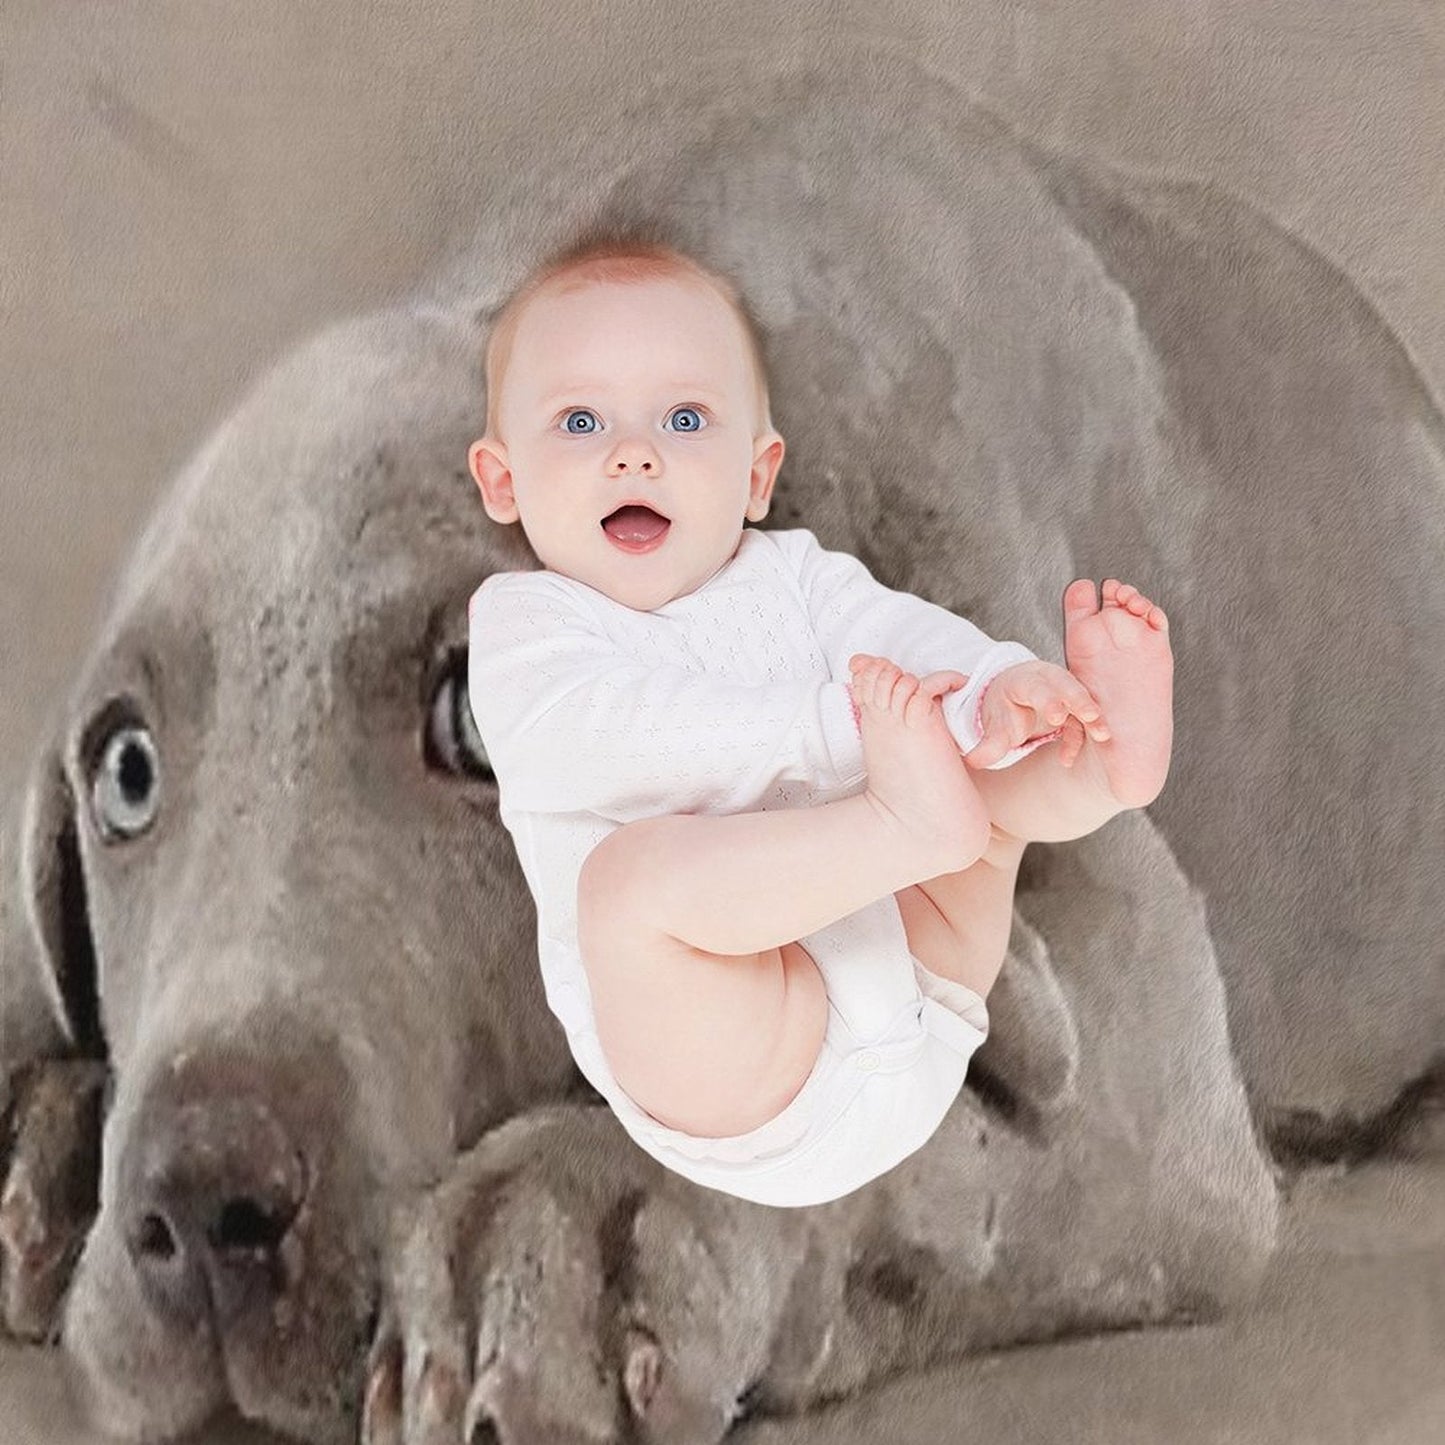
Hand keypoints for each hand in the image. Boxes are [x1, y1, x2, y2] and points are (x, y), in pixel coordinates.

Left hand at [964, 660, 1109, 769]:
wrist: (1013, 697)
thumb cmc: (1005, 709)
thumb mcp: (995, 725)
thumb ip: (988, 744)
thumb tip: (973, 761)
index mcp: (1023, 681)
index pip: (1036, 687)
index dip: (1048, 699)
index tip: (1057, 716)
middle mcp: (1047, 681)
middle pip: (1066, 686)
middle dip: (1079, 700)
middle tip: (1091, 716)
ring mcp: (1064, 691)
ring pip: (1082, 700)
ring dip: (1092, 717)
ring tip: (1102, 735)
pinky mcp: (1075, 705)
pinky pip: (1082, 720)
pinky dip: (1080, 737)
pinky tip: (1066, 760)